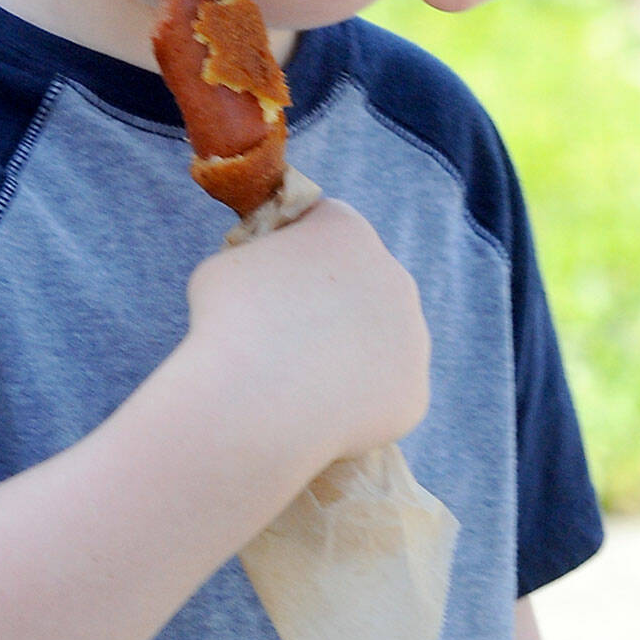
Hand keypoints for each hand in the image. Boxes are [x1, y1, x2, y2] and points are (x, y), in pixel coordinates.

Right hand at [185, 197, 430, 468]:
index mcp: (347, 230)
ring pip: (380, 341)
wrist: (251, 404)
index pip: (325, 225)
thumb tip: (267, 278)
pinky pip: (382, 395)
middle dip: (332, 303)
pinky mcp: (413, 393)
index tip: (271, 279)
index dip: (294, 249)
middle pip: (363, 283)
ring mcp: (413, 338)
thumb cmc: (226, 323)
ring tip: (301, 382)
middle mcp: (394, 277)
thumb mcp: (225, 264)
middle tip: (286, 337)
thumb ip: (258, 260)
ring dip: (350, 353)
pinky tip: (320, 414)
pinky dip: (355, 404)